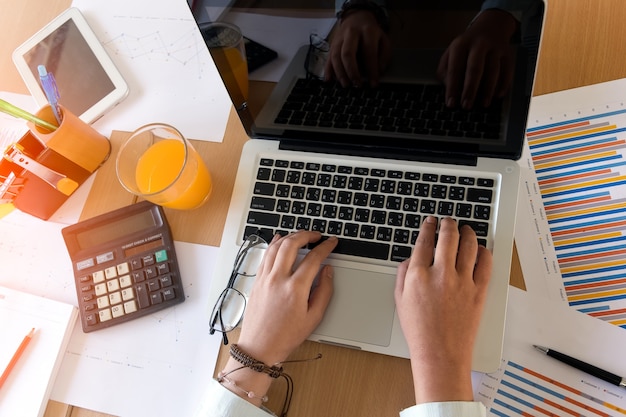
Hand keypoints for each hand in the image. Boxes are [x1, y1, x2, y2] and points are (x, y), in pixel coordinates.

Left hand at [237, 231, 337, 364]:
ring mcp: (264, 278)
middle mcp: (278, 279)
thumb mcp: (314, 317)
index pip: (313, 258)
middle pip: (291, 244)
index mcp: (295, 289)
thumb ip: (324, 291)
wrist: (260, 347)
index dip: (325, 247)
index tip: (331, 242)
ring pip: (276, 246)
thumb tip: (328, 271)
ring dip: (290, 236)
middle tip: (316, 235)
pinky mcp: (256, 281)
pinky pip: (265, 255)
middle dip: (306, 234)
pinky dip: (274, 244)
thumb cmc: (285, 337)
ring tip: (301, 236)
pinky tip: (279, 241)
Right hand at [325, 10, 391, 86]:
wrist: (357, 17)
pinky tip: (329, 79)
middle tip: (357, 84)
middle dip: (352, 71)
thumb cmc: (371, 33)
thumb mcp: (383, 40)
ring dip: (340, 73)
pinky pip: (328, 57)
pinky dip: (327, 70)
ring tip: (346, 84)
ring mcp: (339, 38)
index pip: (369, 53)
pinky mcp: (332, 44)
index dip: (371, 70)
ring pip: (335, 56)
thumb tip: (378, 72)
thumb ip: (384, 56)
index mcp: (367, 31)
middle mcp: (351, 33)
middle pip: (348, 53)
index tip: (373, 83)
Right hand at [394, 216, 491, 402]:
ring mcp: (462, 282)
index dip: (428, 226)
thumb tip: (410, 258)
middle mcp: (441, 274)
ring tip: (466, 230)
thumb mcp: (400, 300)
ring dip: (467, 233)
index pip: (424, 241)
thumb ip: (402, 275)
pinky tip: (480, 250)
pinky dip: (484, 252)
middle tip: (448, 221)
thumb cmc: (419, 331)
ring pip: (469, 245)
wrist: (440, 354)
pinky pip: (486, 263)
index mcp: (418, 275)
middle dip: (448, 223)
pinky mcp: (479, 291)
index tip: (430, 221)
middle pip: (448, 236)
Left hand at [437, 9, 517, 108]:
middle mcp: (478, 45)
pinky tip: (498, 95)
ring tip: (483, 104)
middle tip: (466, 106)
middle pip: (474, 69)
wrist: (490, 25)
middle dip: (470, 89)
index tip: (451, 103)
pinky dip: (504, 84)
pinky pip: (508, 70)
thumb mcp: (451, 53)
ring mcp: (495, 48)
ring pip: (493, 70)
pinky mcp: (507, 53)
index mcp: (460, 45)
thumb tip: (449, 89)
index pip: (455, 69)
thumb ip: (446, 70)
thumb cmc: (467, 46)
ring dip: (488, 89)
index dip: (452, 88)